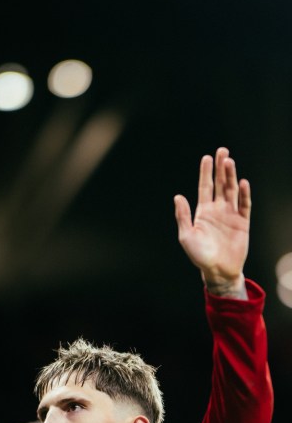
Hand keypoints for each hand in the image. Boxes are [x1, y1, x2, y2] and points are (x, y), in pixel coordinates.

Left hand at [174, 147, 249, 296]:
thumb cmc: (199, 256)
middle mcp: (217, 210)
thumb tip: (178, 196)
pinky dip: (244, 194)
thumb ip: (183, 216)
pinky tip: (242, 183)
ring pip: (232, 191)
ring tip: (229, 161)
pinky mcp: (243, 222)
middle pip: (220, 184)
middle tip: (222, 151)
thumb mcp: (186, 236)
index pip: (205, 188)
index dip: (206, 173)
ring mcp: (231, 215)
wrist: (217, 271)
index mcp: (203, 212)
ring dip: (231, 176)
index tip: (207, 157)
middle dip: (221, 168)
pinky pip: (244, 205)